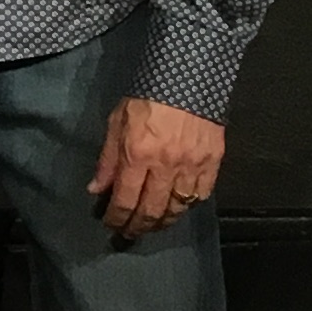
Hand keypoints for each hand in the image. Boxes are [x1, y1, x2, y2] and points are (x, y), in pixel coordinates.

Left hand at [91, 95, 224, 238]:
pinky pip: (202, 194)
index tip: (111, 224)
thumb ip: (107, 159)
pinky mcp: (214, 161)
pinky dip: (189, 205)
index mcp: (138, 155)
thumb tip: (97, 189)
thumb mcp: (116, 122)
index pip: (125, 200)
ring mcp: (193, 165)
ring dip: (163, 221)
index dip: (117, 218)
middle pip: (152, 210)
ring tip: (153, 225)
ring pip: (179, 208)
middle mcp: (166, 165)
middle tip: (130, 233)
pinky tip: (179, 206)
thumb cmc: (146, 97)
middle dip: (138, 227)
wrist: (187, 77)